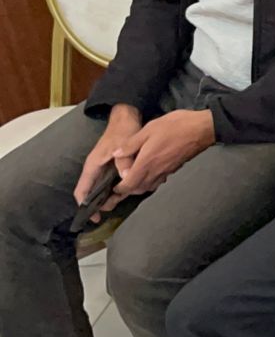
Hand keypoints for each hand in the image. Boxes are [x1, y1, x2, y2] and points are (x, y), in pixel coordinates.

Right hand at [72, 104, 141, 222]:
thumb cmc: (122, 131)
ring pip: (104, 189)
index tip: (94, 217)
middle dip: (101, 204)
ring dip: (112, 197)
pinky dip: (120, 188)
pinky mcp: (113, 166)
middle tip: (113, 210)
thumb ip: (125, 163)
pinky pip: (113, 182)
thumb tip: (126, 179)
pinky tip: (130, 191)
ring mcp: (104, 169)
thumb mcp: (124, 145)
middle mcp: (96, 170)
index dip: (85, 206)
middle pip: (93, 193)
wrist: (126, 118)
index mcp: (92, 166)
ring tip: (122, 202)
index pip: (82, 191)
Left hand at [114, 108, 215, 198]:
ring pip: (149, 187)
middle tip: (122, 184)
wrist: (202, 129)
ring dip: (140, 186)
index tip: (113, 186)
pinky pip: (159, 181)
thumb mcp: (148, 129)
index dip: (119, 189)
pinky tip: (150, 172)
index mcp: (146, 163)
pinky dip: (151, 181)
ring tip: (134, 179)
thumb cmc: (175, 126)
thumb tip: (116, 154)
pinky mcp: (175, 169)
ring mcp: (167, 172)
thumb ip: (131, 144)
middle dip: (129, 190)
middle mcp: (156, 171)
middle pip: (139, 189)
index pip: (129, 184)